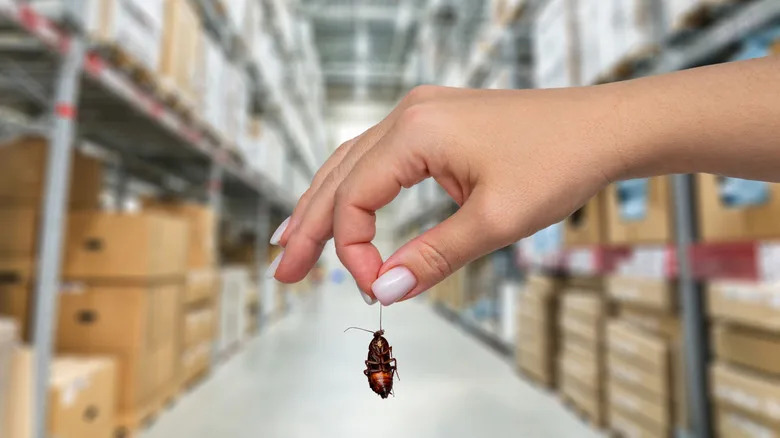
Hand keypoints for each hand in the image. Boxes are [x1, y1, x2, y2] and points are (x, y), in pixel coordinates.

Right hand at [267, 84, 625, 304]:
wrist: (603, 127)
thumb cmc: (559, 162)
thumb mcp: (495, 220)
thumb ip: (433, 256)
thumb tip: (385, 291)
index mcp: (416, 132)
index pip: (355, 200)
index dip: (353, 252)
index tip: (377, 289)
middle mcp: (409, 114)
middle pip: (339, 177)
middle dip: (309, 227)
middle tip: (283, 271)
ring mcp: (420, 114)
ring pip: (352, 164)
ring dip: (324, 205)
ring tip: (292, 242)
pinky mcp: (434, 123)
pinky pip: (378, 157)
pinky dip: (355, 187)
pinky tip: (342, 206)